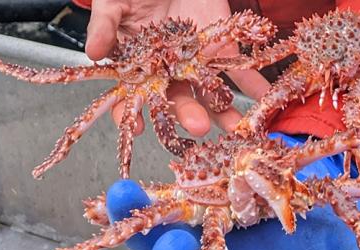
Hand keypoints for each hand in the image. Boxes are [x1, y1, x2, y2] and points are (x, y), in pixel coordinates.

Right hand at [85, 0, 269, 135]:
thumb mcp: (114, 1)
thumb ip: (106, 25)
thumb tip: (93, 52)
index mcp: (138, 67)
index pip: (131, 99)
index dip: (131, 115)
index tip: (137, 127)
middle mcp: (168, 73)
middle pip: (176, 99)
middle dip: (187, 114)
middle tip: (198, 125)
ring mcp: (195, 65)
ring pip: (209, 93)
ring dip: (224, 111)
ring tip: (237, 127)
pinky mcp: (220, 52)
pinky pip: (238, 70)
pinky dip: (254, 83)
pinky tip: (266, 97)